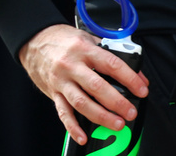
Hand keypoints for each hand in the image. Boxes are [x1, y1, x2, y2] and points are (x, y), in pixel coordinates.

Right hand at [18, 24, 148, 146]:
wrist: (34, 40)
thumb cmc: (64, 40)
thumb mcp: (88, 39)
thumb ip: (111, 55)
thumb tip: (138, 75)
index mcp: (84, 49)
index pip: (111, 64)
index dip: (129, 78)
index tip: (141, 89)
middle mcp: (72, 65)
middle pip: (97, 86)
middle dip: (117, 102)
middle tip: (130, 111)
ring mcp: (61, 80)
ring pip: (81, 102)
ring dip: (101, 116)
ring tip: (117, 124)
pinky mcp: (53, 92)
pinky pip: (63, 112)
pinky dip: (73, 127)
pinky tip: (82, 136)